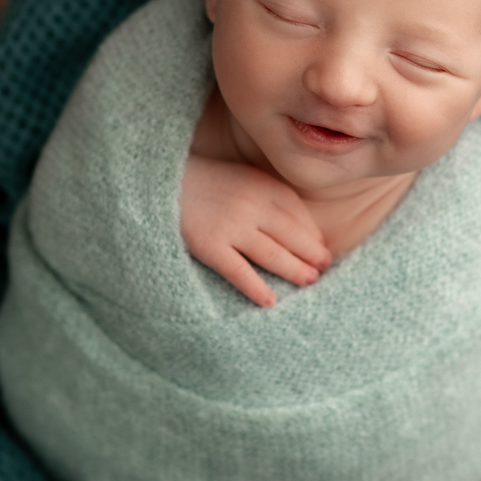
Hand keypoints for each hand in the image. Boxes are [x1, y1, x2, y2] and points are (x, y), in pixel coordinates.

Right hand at [180, 156, 330, 306]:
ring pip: (272, 254)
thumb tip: (304, 231)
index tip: (322, 249)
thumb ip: (269, 198)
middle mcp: (252, 205)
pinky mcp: (210, 246)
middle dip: (311, 255)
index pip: (298, 214)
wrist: (158, 183)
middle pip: (291, 236)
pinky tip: (269, 301)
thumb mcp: (242, 179)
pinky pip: (239, 271)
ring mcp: (231, 226)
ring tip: (308, 282)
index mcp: (262, 186)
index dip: (313, 234)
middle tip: (323, 270)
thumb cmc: (205, 185)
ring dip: (294, 271)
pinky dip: (256, 287)